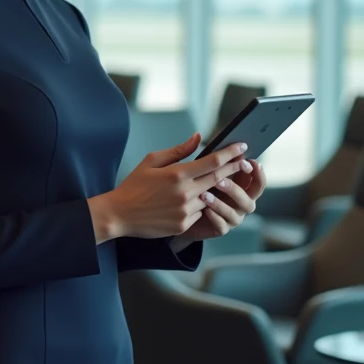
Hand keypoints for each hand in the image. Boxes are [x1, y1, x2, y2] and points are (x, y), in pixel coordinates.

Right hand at [88, 134, 248, 241]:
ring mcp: (184, 211)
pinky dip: (198, 206)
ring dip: (213, 190)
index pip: (212, 162)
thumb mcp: (152, 161)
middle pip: (217, 179)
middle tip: (244, 161)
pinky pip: (198, 213)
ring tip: (213, 182)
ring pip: (209, 198)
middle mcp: (184, 193)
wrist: (118, 214)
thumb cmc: (134, 185)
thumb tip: (198, 137)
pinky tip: (187, 202)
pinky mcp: (182, 226)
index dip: (230, 154)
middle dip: (233, 169)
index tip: (243, 146)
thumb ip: (178, 150)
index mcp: (177, 174)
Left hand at [177, 158, 264, 243]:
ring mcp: (233, 219)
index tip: (250, 162)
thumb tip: (235, 149)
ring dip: (220, 203)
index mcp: (244, 189)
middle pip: (249, 199)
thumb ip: (224, 164)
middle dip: (235, 189)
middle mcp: (242, 205)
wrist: (186, 211)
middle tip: (219, 180)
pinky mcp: (221, 229)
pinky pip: (221, 225)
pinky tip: (204, 209)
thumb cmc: (201, 187)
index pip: (258, 183)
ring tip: (204, 194)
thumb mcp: (211, 174)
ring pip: (233, 213)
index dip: (258, 173)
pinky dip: (214, 217)